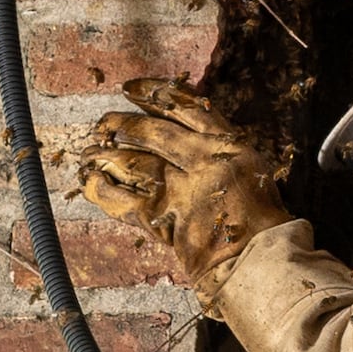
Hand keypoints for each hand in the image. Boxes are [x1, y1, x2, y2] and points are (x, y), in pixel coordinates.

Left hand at [74, 81, 288, 289]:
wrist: (260, 262)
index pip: (186, 107)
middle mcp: (203, 159)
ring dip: (106, 155)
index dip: (153, 94)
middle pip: (154, 132)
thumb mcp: (251, 174)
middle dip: (123, 124)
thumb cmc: (262, 225)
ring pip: (134, 162)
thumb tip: (184, 145)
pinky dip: (103, 190)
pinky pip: (123, 199)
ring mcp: (182, 188)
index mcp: (228, 145)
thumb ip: (219, 156)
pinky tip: (90, 183)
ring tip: (91, 152)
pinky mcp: (164, 217)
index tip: (131, 89)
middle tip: (104, 123)